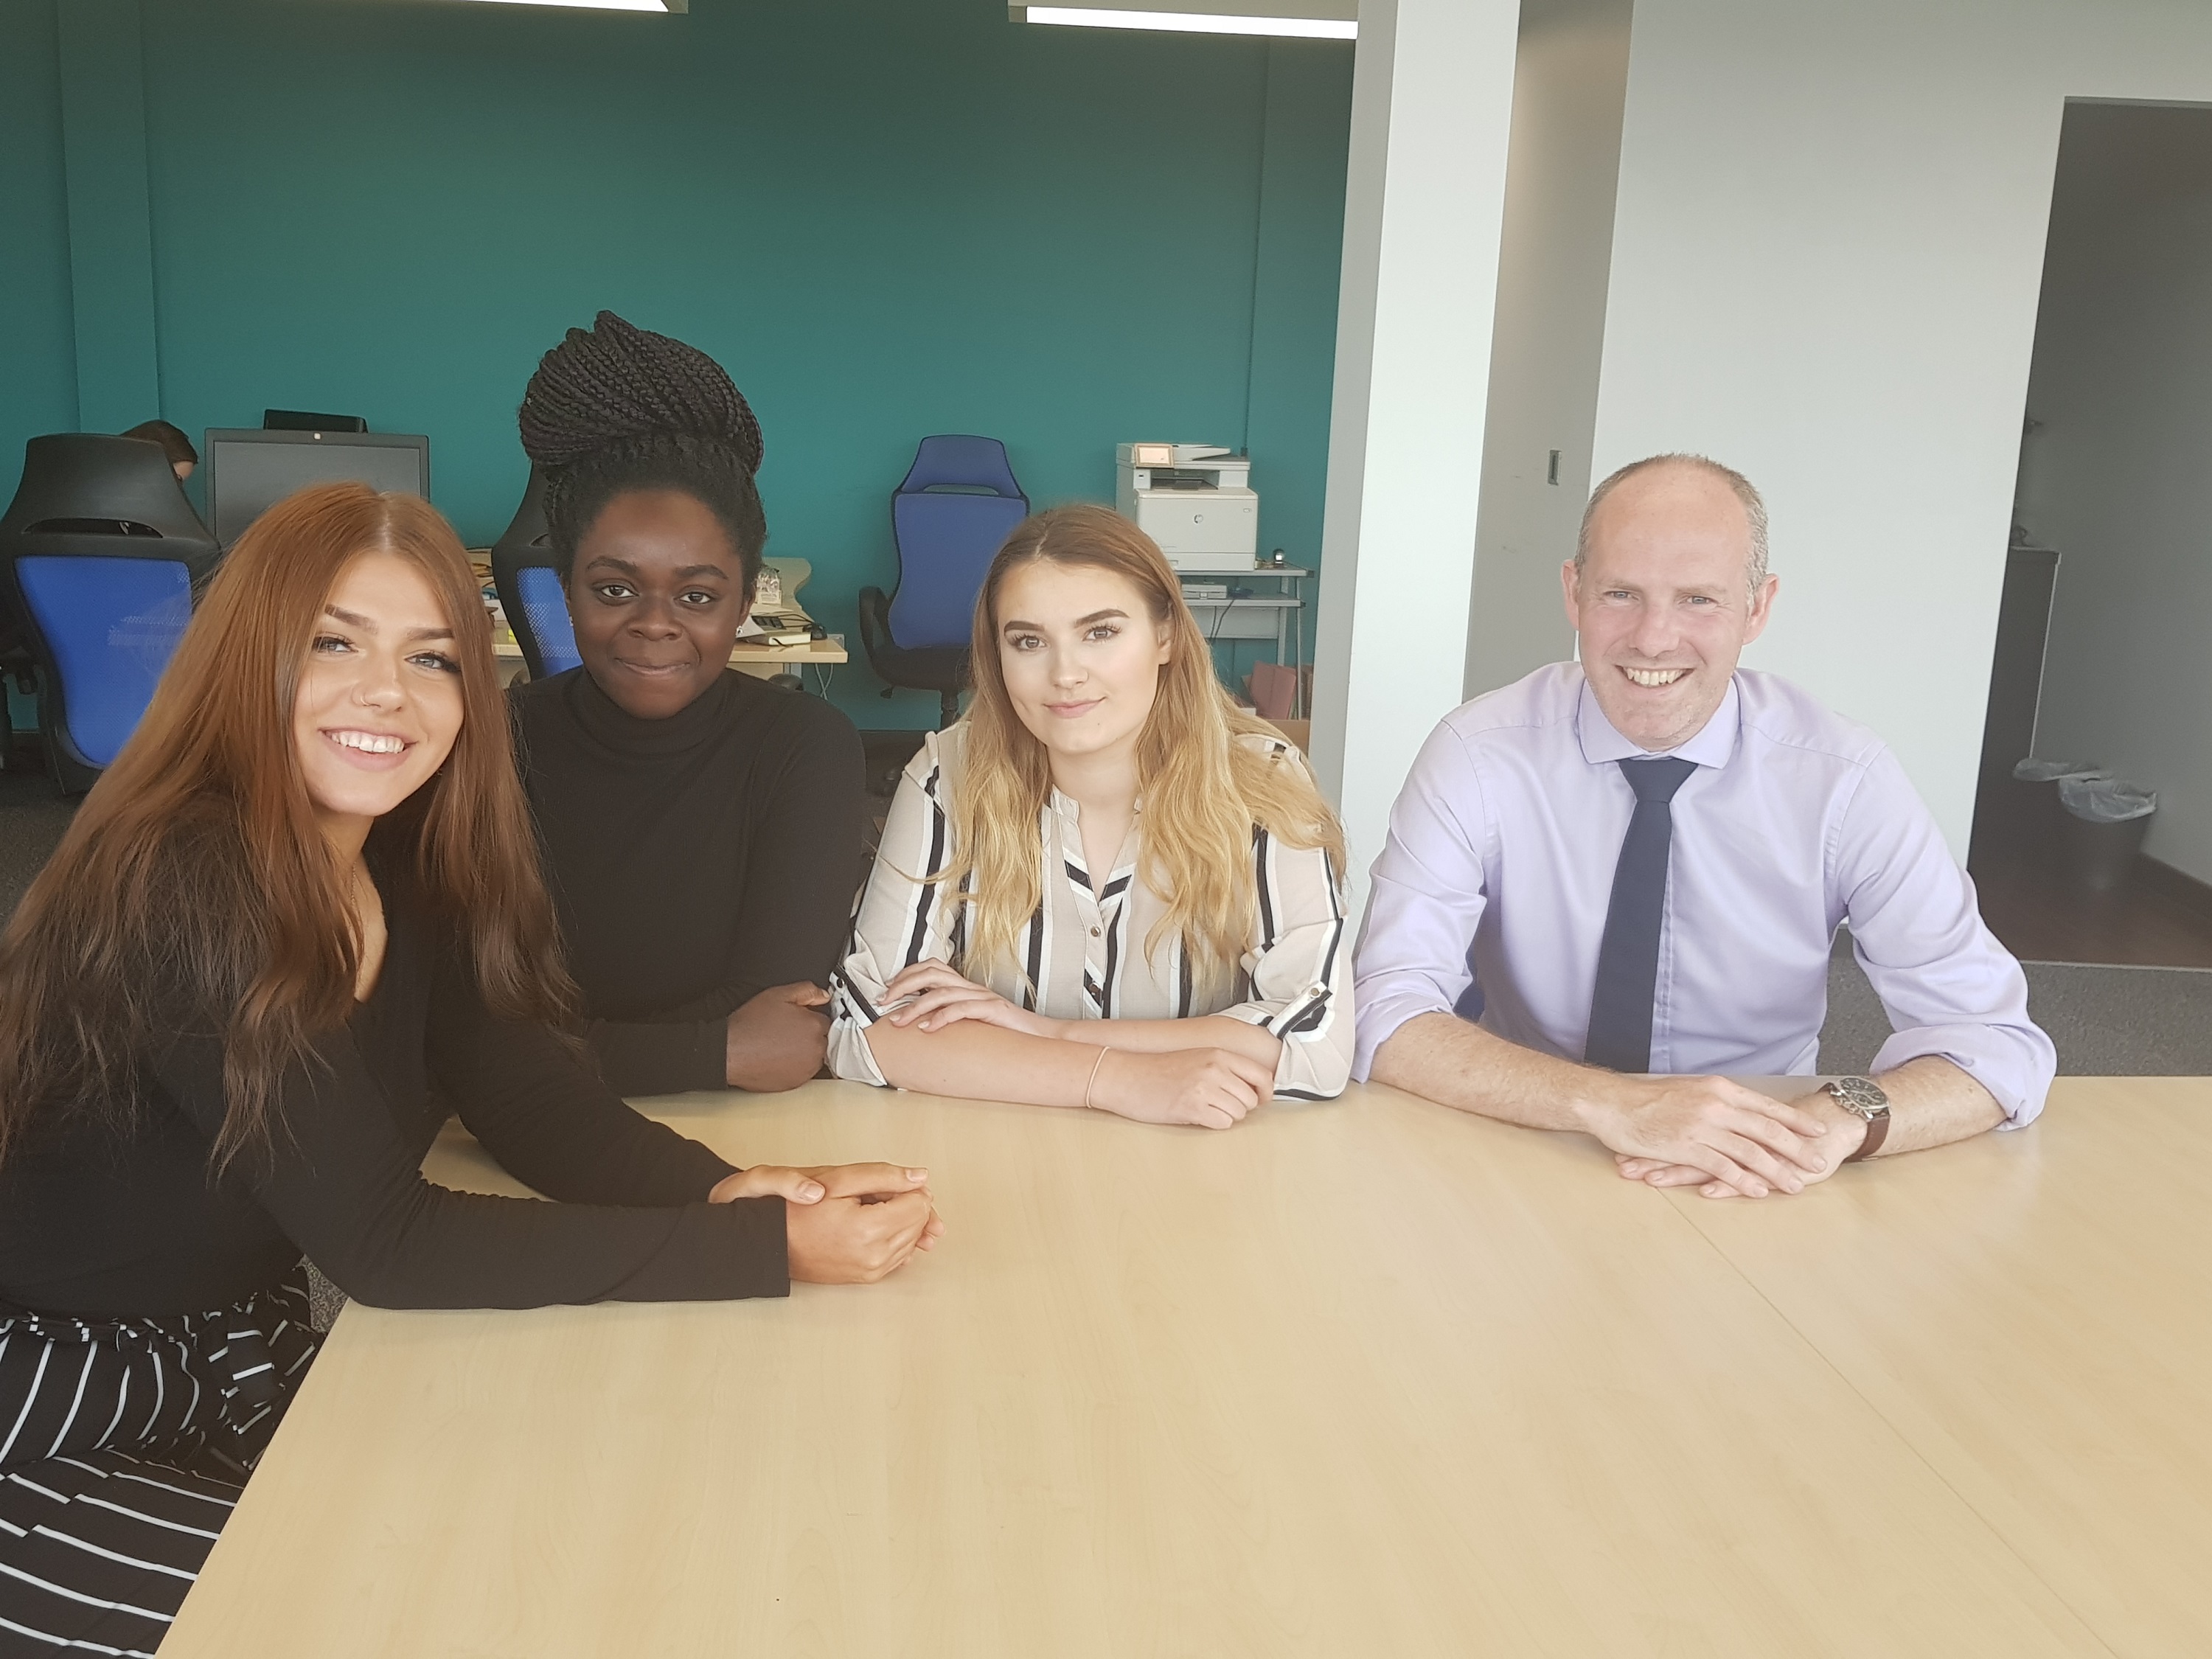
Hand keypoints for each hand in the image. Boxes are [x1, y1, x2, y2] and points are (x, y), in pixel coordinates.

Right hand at [725, 982, 830, 1091]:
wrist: (731, 1051)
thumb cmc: (750, 1025)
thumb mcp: (778, 995)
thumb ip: (807, 991)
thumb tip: (823, 995)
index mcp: (814, 1026)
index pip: (826, 1021)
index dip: (810, 1018)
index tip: (798, 1021)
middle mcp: (815, 1049)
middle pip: (822, 1039)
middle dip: (809, 1035)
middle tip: (786, 1032)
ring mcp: (807, 1068)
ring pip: (814, 1057)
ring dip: (804, 1052)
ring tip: (780, 1045)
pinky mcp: (796, 1083)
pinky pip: (802, 1072)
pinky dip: (794, 1066)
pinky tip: (778, 1058)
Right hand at [785, 1188, 939, 1283]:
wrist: (776, 1242)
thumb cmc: (800, 1211)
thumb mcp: (841, 1179)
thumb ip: (885, 1175)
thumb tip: (920, 1177)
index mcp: (869, 1229)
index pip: (919, 1204)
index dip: (909, 1187)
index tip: (890, 1183)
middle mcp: (875, 1255)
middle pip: (919, 1223)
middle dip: (907, 1204)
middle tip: (877, 1195)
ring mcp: (872, 1270)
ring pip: (913, 1240)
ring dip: (902, 1221)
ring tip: (871, 1209)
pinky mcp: (869, 1277)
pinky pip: (900, 1255)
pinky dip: (896, 1238)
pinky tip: (878, 1226)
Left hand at [878, 960, 1060, 1038]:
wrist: (1041, 1037)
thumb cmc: (1006, 1032)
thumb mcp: (973, 1022)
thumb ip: (951, 1017)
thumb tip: (922, 1024)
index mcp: (965, 987)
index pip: (931, 968)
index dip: (906, 975)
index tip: (887, 991)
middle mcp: (971, 987)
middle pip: (930, 974)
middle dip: (902, 986)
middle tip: (882, 1002)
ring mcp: (982, 997)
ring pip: (941, 993)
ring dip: (915, 1007)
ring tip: (898, 1021)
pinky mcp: (992, 1010)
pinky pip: (962, 1009)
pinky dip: (941, 1018)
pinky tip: (928, 1029)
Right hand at [1087, 1046, 1276, 1129]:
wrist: (1126, 1076)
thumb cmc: (1159, 1070)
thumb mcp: (1196, 1058)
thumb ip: (1224, 1068)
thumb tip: (1254, 1089)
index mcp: (1218, 1054)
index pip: (1262, 1075)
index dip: (1265, 1092)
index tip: (1259, 1100)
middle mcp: (1215, 1068)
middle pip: (1251, 1099)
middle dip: (1240, 1107)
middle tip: (1219, 1105)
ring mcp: (1204, 1088)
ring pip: (1239, 1113)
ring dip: (1225, 1116)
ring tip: (1204, 1108)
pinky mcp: (1192, 1107)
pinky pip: (1222, 1124)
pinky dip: (1213, 1124)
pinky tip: (1196, 1115)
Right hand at [1577, 1074, 1834, 1198]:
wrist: (1612, 1104)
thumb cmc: (1646, 1098)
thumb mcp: (1689, 1090)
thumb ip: (1717, 1100)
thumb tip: (1740, 1111)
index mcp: (1719, 1089)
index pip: (1767, 1106)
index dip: (1795, 1120)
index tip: (1817, 1130)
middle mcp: (1716, 1105)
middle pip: (1767, 1130)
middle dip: (1797, 1148)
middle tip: (1818, 1162)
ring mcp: (1701, 1127)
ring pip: (1750, 1151)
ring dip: (1776, 1171)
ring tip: (1794, 1185)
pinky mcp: (1685, 1147)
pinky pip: (1722, 1167)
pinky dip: (1743, 1180)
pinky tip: (1758, 1191)